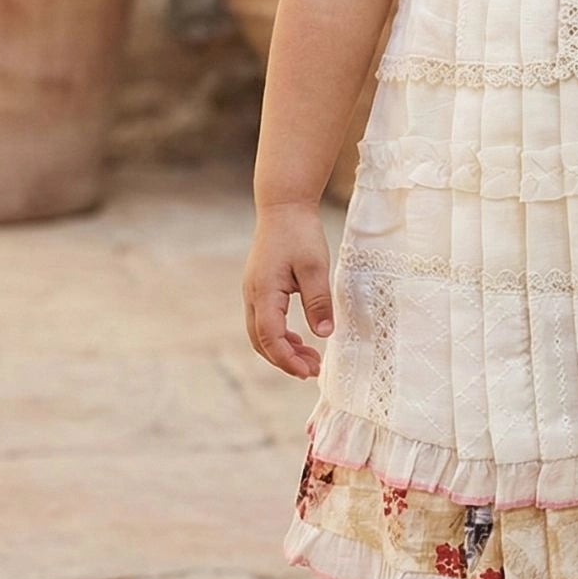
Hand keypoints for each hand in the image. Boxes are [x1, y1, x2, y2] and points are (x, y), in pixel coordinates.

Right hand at [243, 202, 334, 378]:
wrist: (284, 207)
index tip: (307, 372)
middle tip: (312, 371)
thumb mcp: (315, 267)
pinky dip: (281, 335)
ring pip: (261, 333)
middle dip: (285, 360)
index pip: (270, 337)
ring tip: (311, 360)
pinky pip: (265, 320)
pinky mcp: (260, 288)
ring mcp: (253, 292)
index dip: (287, 358)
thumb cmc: (300, 233)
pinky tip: (301, 339)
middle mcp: (253, 295)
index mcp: (264, 292)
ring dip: (283, 349)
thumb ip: (318, 301)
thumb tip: (324, 334)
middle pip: (261, 341)